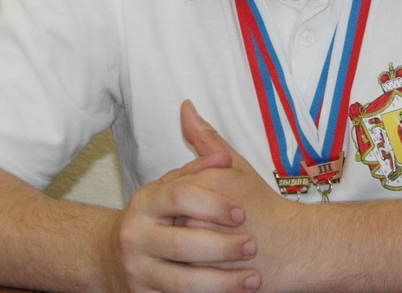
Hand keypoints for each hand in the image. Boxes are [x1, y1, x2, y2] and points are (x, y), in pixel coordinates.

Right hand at [101, 114, 260, 292]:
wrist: (112, 257)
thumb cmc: (157, 215)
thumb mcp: (171, 186)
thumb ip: (198, 169)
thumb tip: (224, 158)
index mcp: (145, 202)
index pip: (181, 197)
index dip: (214, 204)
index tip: (242, 214)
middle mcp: (135, 237)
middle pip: (182, 243)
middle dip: (223, 247)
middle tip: (252, 246)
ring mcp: (137, 271)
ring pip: (183, 282)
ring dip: (222, 283)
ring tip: (253, 279)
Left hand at [179, 101, 305, 292]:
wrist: (292, 247)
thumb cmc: (263, 204)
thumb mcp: (235, 165)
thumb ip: (205, 138)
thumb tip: (185, 106)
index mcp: (199, 190)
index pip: (171, 192)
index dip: (188, 198)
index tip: (212, 204)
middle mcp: (195, 223)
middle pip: (168, 221)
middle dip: (183, 222)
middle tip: (209, 224)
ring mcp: (197, 257)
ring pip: (171, 252)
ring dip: (182, 251)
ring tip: (209, 245)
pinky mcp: (202, 283)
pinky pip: (179, 278)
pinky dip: (187, 274)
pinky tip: (203, 266)